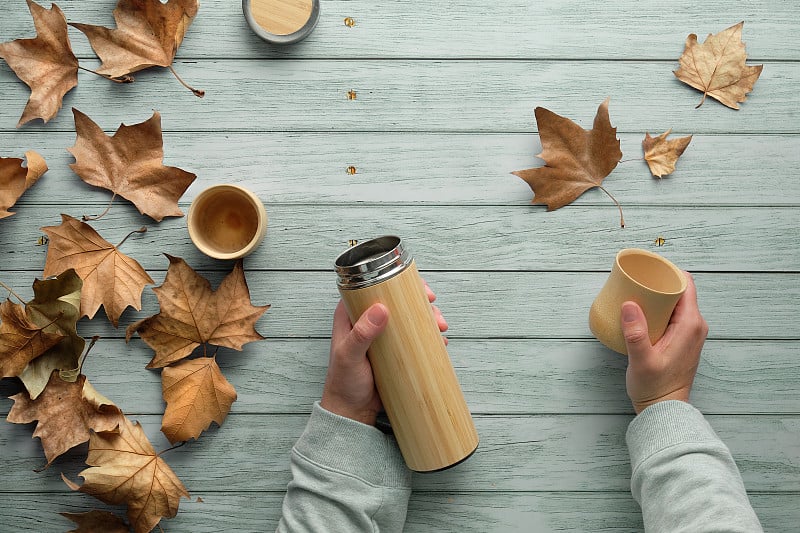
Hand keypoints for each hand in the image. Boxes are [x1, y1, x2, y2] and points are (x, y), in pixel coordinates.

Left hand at [320, 284, 447, 425]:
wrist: (352, 412)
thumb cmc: (343, 383)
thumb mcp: (349, 356)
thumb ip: (362, 334)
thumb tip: (382, 309)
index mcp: (352, 314)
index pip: (375, 287)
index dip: (398, 281)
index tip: (418, 287)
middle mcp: (369, 321)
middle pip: (399, 300)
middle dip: (420, 301)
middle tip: (434, 309)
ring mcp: (384, 336)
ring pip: (410, 318)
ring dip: (428, 318)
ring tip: (440, 327)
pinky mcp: (396, 351)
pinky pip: (415, 338)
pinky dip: (429, 336)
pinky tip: (439, 341)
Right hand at [622, 272, 708, 413]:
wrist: (664, 410)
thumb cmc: (655, 388)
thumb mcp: (642, 360)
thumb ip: (636, 333)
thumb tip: (629, 304)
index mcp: (690, 324)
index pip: (686, 284)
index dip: (668, 271)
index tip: (648, 266)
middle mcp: (695, 326)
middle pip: (680, 291)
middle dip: (660, 281)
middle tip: (636, 278)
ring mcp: (690, 333)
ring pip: (676, 303)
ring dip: (658, 295)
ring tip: (635, 291)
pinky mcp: (682, 340)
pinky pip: (673, 315)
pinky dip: (658, 308)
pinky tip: (640, 310)